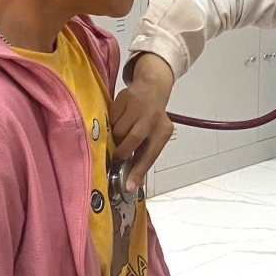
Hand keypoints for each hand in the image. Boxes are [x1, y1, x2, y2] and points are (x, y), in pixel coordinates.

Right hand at [110, 54, 175, 192]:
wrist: (151, 88)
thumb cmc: (152, 121)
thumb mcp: (154, 137)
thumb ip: (144, 158)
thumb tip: (132, 185)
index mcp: (163, 131)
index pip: (151, 154)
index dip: (138, 171)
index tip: (128, 187)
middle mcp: (152, 117)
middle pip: (133, 139)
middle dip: (122, 152)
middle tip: (116, 158)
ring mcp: (138, 106)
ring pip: (119, 130)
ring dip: (115, 138)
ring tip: (119, 136)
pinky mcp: (124, 98)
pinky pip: (112, 118)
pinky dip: (111, 124)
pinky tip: (118, 121)